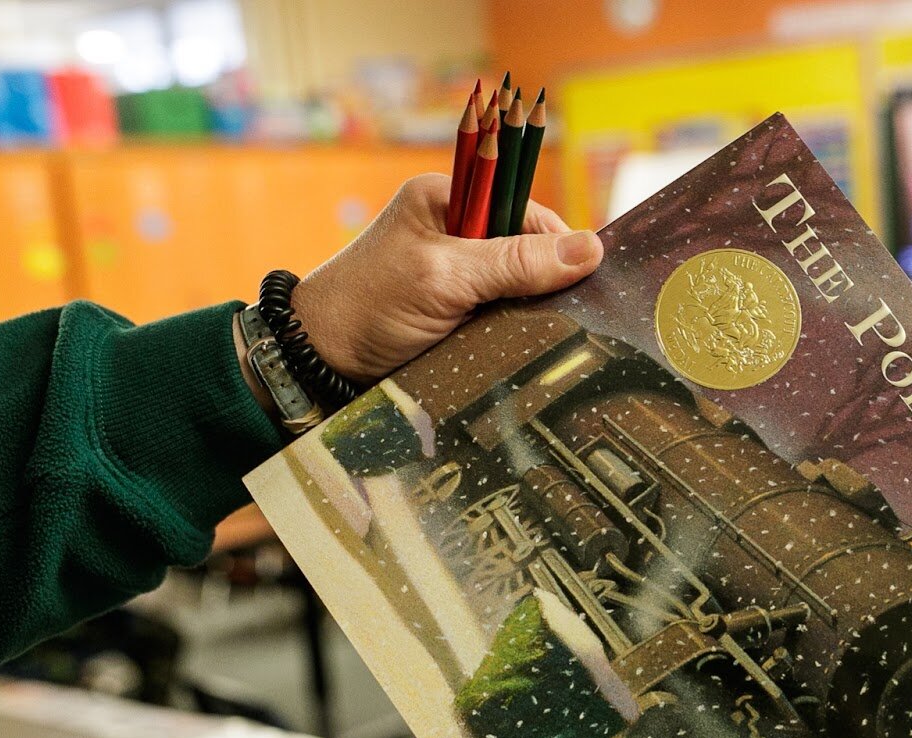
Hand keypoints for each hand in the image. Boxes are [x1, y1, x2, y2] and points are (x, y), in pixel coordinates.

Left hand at [287, 173, 602, 382]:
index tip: (583, 276)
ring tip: (545, 330)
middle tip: (564, 310)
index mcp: (447, 199)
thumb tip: (590, 250)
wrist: (321, 364)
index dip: (556, 240)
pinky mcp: (460, 310)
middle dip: (546, 277)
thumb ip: (515, 262)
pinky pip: (507, 311)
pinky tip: (525, 343)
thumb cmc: (369, 307)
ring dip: (533, 308)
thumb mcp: (447, 278)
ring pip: (522, 283)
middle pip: (528, 246)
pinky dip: (518, 328)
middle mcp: (456, 230)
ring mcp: (458, 273)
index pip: (525, 207)